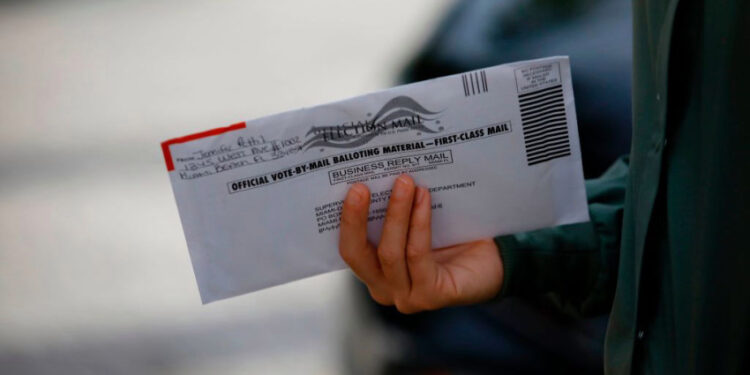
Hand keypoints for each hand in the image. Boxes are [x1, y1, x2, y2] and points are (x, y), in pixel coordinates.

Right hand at [338, 174, 503, 313]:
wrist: (494, 263)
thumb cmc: (452, 240)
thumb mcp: (414, 223)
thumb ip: (395, 210)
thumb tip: (382, 171)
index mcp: (373, 271)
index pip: (348, 247)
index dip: (345, 219)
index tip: (350, 186)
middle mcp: (383, 288)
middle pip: (357, 255)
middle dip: (356, 219)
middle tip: (361, 186)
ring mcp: (405, 296)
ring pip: (389, 253)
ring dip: (396, 213)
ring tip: (404, 182)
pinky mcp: (430, 296)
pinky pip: (417, 254)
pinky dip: (419, 224)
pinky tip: (424, 199)